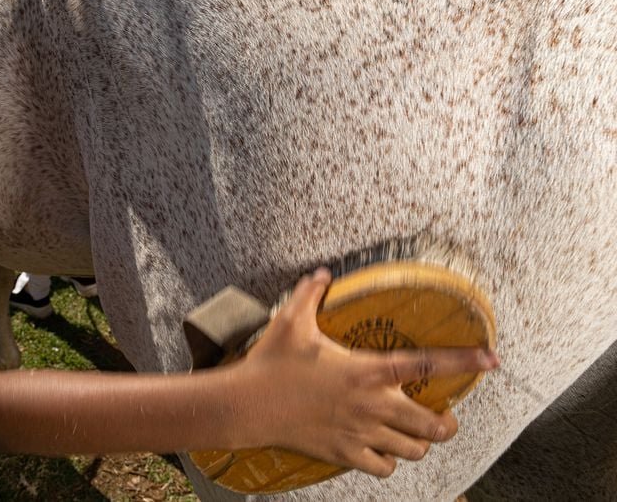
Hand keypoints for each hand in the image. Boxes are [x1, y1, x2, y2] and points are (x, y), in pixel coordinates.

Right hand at [233, 268, 498, 477]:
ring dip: (419, 443)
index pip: (428, 364)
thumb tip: (323, 271)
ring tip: (416, 435)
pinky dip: (388, 462)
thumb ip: (311, 292)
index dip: (464, 361)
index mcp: (367, 369)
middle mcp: (372, 404)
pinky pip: (382, 467)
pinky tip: (382, 450)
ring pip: (412, 450)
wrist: (247, 405)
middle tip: (445, 417)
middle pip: (432, 425)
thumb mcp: (291, 320)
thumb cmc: (271, 362)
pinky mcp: (344, 452)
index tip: (491, 359)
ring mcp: (360, 432)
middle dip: (447, 423)